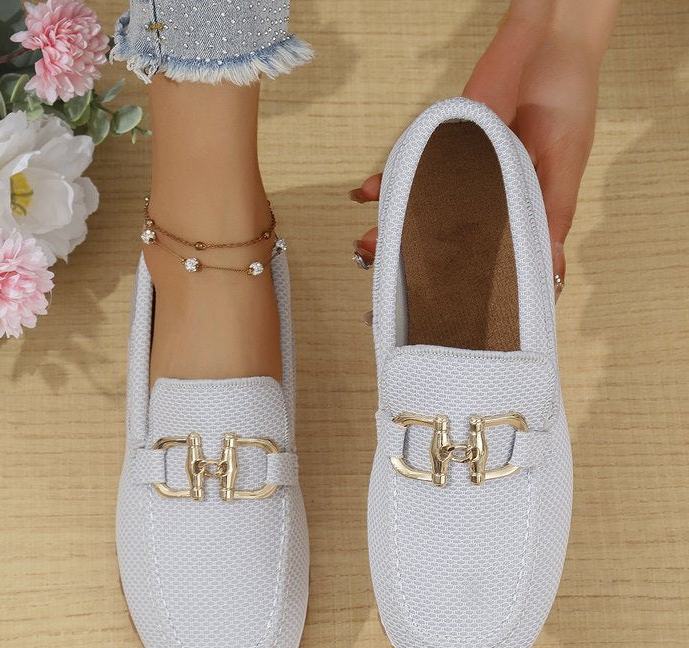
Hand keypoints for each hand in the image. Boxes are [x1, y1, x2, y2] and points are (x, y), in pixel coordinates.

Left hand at [350, 3, 618, 300]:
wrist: (553, 47)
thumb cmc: (567, 111)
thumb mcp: (563, 175)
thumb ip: (548, 222)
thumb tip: (549, 276)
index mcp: (510, 211)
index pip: (480, 258)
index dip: (458, 285)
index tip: (437, 315)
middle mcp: (478, 197)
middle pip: (438, 238)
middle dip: (410, 262)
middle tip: (385, 288)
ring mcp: (458, 171)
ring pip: (418, 210)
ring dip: (390, 228)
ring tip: (367, 247)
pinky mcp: (443, 141)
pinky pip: (411, 165)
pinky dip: (386, 180)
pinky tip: (366, 194)